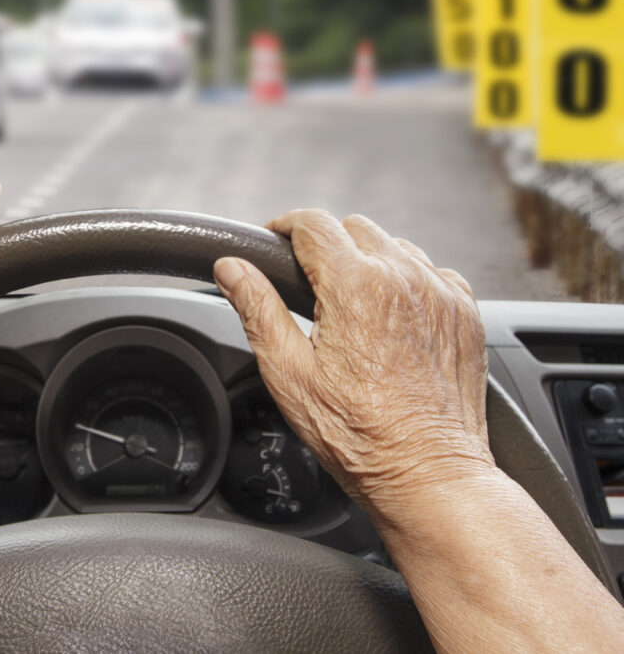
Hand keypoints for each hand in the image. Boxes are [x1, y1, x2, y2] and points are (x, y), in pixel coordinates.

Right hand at [213, 210, 494, 524]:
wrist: (427, 472)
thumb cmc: (358, 435)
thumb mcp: (288, 373)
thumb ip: (257, 309)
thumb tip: (231, 269)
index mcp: (355, 286)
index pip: (313, 223)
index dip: (284, 226)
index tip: (274, 240)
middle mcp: (404, 278)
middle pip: (354, 228)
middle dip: (326, 245)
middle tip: (307, 283)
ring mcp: (441, 293)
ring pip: (395, 246)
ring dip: (368, 261)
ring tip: (350, 305)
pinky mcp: (465, 312)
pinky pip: (432, 272)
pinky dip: (408, 282)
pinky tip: (391, 318)